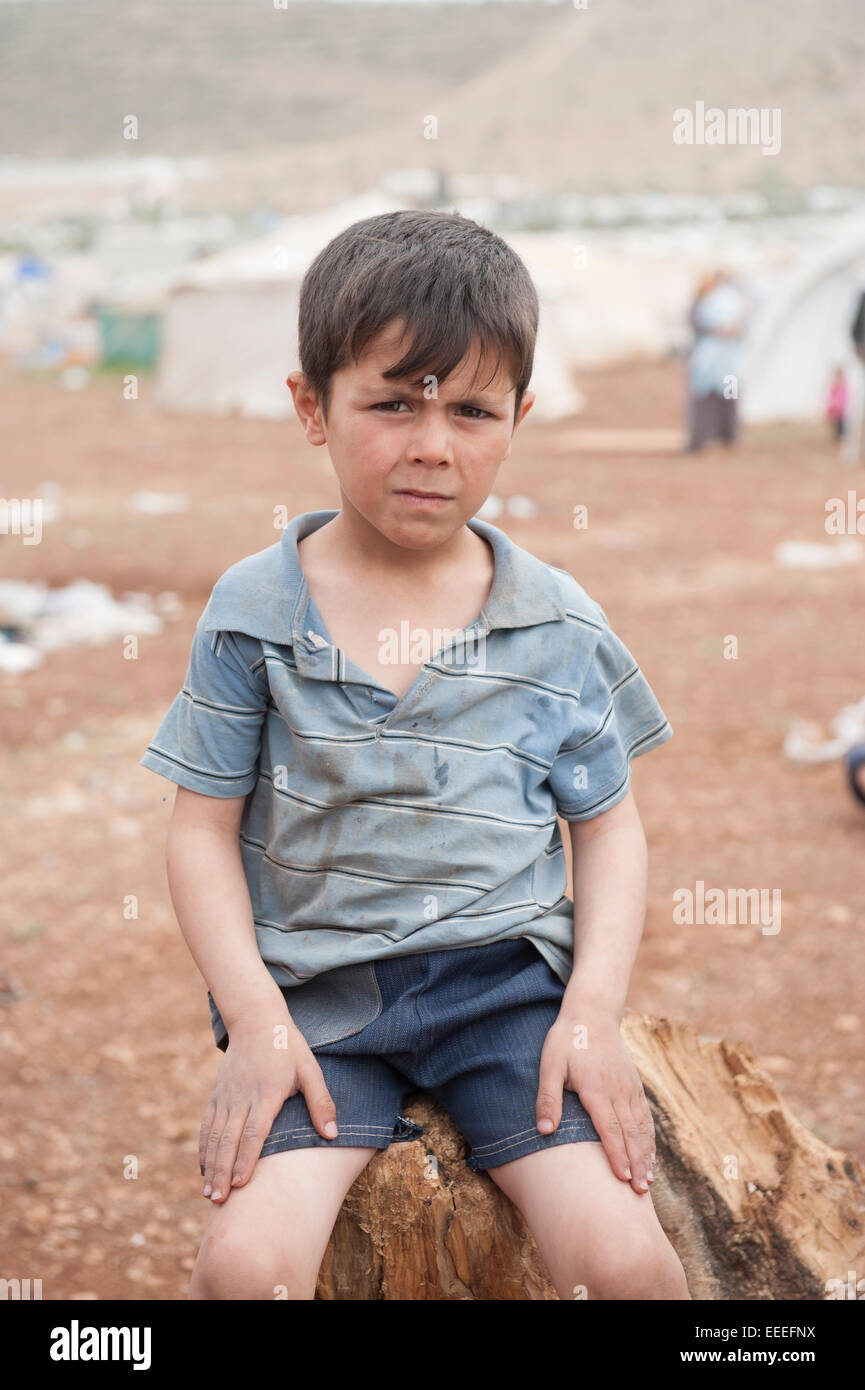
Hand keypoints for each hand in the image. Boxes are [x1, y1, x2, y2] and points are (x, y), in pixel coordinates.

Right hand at [199, 1017, 337, 1203]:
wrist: (256, 1021)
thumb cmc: (288, 1048)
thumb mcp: (310, 1070)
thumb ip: (321, 1102)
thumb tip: (332, 1134)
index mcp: (267, 1093)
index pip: (254, 1132)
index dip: (247, 1159)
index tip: (242, 1185)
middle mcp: (242, 1097)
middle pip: (229, 1140)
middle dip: (223, 1172)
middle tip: (218, 1202)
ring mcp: (226, 1096)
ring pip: (214, 1136)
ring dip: (211, 1166)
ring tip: (209, 1195)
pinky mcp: (216, 1095)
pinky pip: (207, 1126)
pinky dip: (204, 1149)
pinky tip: (204, 1170)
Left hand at [535, 1006, 654, 1195]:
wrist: (592, 1014)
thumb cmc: (566, 1040)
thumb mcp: (550, 1064)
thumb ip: (548, 1098)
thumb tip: (543, 1131)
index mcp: (597, 1088)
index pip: (609, 1128)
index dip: (616, 1155)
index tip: (621, 1179)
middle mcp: (618, 1091)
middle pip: (630, 1133)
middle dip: (636, 1164)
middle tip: (639, 1192)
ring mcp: (630, 1088)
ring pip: (642, 1127)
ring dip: (646, 1155)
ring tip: (647, 1182)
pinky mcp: (635, 1086)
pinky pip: (645, 1117)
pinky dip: (649, 1139)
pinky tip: (649, 1156)